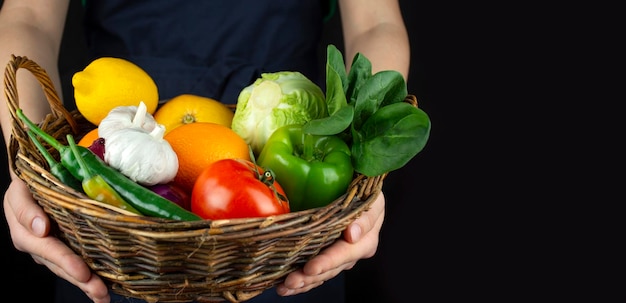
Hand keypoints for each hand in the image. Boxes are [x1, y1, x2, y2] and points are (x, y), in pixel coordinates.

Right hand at [3, 179, 110, 302]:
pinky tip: (102, 290)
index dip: (64, 260)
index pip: (46, 248)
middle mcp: (37, 244)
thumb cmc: (29, 182)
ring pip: (67, 270)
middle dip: (80, 279)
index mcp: (24, 231)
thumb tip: (41, 229)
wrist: (34, 182)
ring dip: (86, 284)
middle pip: (59, 265)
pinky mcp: (62, 249)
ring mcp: (49, 249)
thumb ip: (26, 208)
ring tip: (103, 295)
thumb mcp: (21, 189)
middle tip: (99, 289)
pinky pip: (74, 266)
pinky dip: (88, 279)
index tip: (81, 271)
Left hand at [276, 192, 384, 295]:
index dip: (328, 261)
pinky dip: (302, 282)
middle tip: (292, 280)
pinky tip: (285, 287)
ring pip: (323, 274)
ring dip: (303, 282)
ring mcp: (340, 257)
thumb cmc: (364, 192)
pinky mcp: (328, 259)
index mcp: (366, 238)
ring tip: (284, 287)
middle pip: (332, 268)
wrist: (359, 194)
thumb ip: (365, 216)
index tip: (311, 267)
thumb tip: (352, 234)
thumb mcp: (371, 198)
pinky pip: (316, 274)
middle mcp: (354, 252)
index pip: (346, 252)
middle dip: (311, 276)